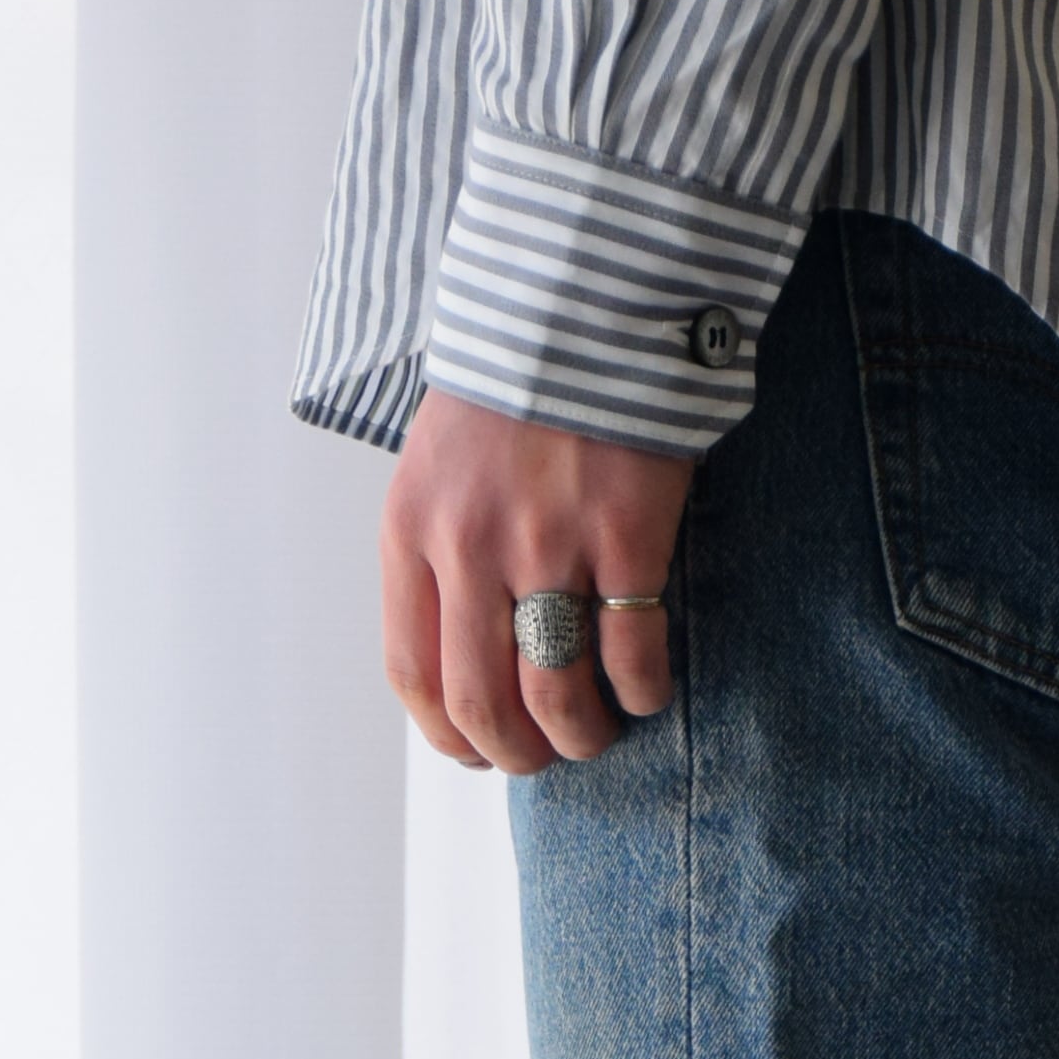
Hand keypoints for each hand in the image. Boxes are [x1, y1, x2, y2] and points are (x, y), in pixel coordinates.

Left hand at [381, 389, 691, 774]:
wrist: (583, 303)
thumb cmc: (513, 393)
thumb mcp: (437, 469)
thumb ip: (440, 555)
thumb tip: (466, 659)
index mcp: (412, 531)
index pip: (413, 673)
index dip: (447, 735)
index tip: (478, 752)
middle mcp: (470, 545)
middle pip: (481, 702)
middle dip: (515, 752)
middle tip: (544, 755)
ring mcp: (548, 541)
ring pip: (556, 692)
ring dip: (580, 734)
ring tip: (598, 732)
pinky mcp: (625, 532)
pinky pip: (632, 650)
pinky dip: (640, 690)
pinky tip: (646, 690)